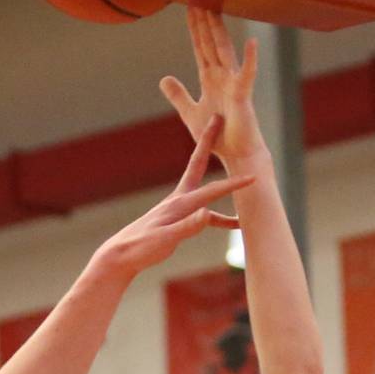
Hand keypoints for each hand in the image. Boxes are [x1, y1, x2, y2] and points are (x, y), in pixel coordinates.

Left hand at [97, 116, 252, 276]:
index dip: (233, 185)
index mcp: (178, 204)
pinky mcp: (178, 219)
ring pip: (206, 192)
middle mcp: (179, 200)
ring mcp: (178, 208)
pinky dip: (219, 218)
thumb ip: (187, 226)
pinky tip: (234, 224)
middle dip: (209, 141)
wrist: (121, 255)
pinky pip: (204, 215)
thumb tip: (208, 213)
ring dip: (224, 185)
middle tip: (217, 118)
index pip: (211, 190)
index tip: (254, 177)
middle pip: (198, 164)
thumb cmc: (141, 248)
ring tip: (244, 175)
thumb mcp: (165, 240)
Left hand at [160, 8, 266, 169]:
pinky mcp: (243, 96)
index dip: (195, 29)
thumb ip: (178, 95)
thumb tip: (164, 78)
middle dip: (204, 21)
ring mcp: (234, 83)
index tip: (189, 7)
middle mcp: (223, 76)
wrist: (236, 154)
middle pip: (211, 43)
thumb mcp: (190, 112)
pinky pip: (247, 75)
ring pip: (225, 51)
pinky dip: (250, 59)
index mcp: (210, 79)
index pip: (200, 47)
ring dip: (219, 31)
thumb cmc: (217, 135)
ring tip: (215, 9)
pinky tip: (252, 42)